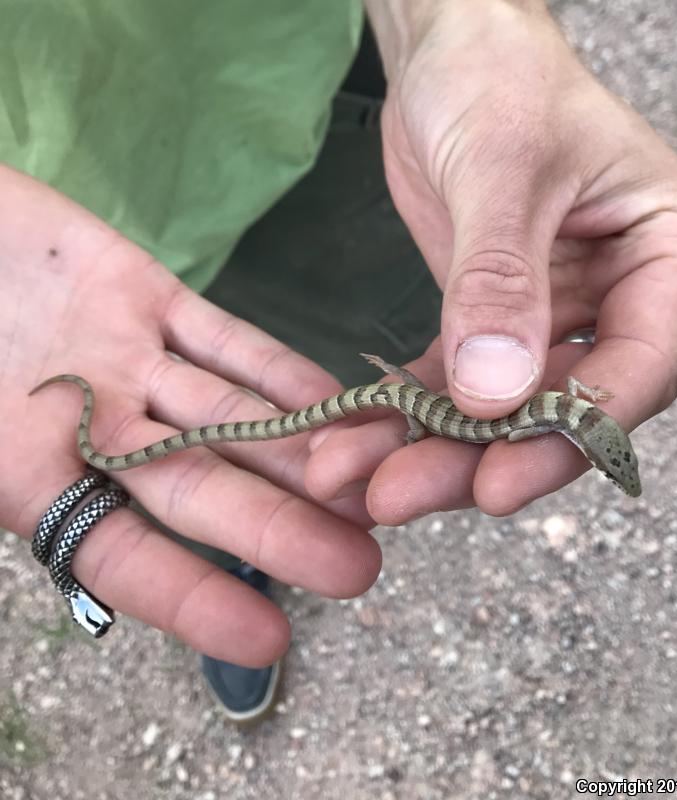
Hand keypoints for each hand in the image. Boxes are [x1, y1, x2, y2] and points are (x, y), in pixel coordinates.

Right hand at [0, 165, 379, 665]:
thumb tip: (30, 516)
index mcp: (25, 475)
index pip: (118, 554)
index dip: (189, 598)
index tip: (268, 640)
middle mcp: (93, 429)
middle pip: (198, 487)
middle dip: (277, 527)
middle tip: (359, 568)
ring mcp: (126, 362)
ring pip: (225, 415)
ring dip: (296, 452)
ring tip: (369, 488)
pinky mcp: (145, 293)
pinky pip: (222, 336)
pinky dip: (276, 368)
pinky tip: (336, 402)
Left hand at [306, 0, 676, 519]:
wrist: (450, 50)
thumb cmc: (500, 77)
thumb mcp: (502, 167)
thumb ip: (501, 283)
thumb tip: (497, 397)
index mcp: (664, 251)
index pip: (641, 368)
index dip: (574, 436)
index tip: (500, 484)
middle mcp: (619, 294)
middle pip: (562, 406)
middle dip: (479, 459)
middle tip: (400, 497)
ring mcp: (555, 314)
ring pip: (502, 409)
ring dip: (431, 450)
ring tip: (359, 481)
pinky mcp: (492, 318)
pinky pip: (453, 381)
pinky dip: (408, 414)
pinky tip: (358, 442)